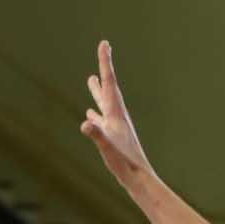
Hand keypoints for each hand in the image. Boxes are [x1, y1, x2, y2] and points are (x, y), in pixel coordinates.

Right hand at [79, 41, 152, 183]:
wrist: (139, 180)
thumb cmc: (125, 165)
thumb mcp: (108, 148)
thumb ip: (97, 135)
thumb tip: (85, 123)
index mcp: (116, 113)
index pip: (109, 82)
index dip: (105, 62)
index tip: (104, 43)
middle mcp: (117, 116)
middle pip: (108, 88)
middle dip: (104, 69)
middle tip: (103, 51)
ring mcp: (115, 127)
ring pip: (103, 103)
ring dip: (97, 90)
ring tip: (91, 79)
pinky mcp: (113, 138)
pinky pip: (101, 120)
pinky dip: (95, 113)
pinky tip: (90, 115)